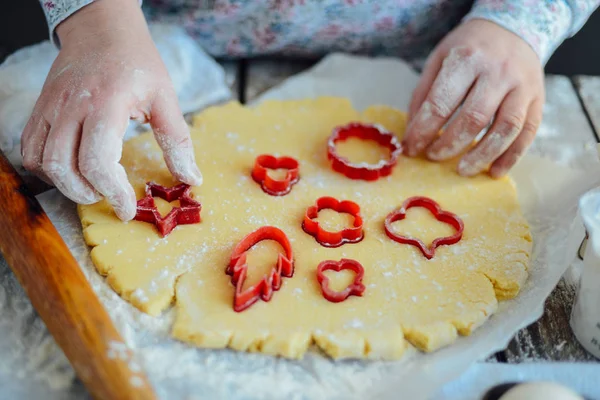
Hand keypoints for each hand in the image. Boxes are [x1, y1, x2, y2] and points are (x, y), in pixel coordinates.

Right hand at [21, 0, 201, 220]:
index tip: (128, 209)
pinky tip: (70, 170)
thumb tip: (192, 179)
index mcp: (107, 103)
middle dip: (88, 193)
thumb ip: (177, 140)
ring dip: (66, 185)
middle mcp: (72, 106)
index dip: (113, 192)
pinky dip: (46, 169)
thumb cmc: (138, 63)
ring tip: (92, 187)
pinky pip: (29, 149)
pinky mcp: (41, 109)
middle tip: (112, 198)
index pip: (98, 161)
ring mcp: (52, 107)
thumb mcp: (165, 98)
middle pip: (64, 167)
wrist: (103, 29)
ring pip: (42, 161)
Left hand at [404, 19, 544, 176]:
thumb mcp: (439, 59)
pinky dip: (511, 157)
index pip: (441, 102)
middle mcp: (498, 71)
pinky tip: (494, 171)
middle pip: (474, 118)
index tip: (412, 148)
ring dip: (482, 155)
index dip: (423, 130)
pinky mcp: (538, 99)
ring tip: (462, 169)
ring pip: (505, 128)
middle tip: (433, 156)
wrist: (513, 29)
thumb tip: (413, 133)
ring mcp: (522, 86)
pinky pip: (527, 133)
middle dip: (449, 144)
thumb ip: (423, 94)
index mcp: (467, 58)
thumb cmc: (469, 48)